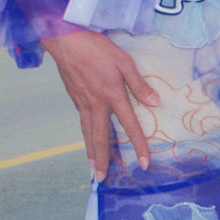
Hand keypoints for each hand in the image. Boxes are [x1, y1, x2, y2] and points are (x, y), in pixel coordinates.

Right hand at [43, 28, 157, 179]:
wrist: (65, 40)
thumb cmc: (97, 48)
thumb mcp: (124, 62)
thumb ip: (139, 84)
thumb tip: (155, 103)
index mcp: (112, 96)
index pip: (129, 126)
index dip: (140, 145)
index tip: (145, 163)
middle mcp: (96, 105)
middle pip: (101, 138)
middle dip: (103, 160)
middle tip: (101, 178)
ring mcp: (82, 103)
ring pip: (88, 133)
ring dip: (91, 152)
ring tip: (93, 167)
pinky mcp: (74, 98)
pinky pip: (82, 122)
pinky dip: (86, 136)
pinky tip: (89, 140)